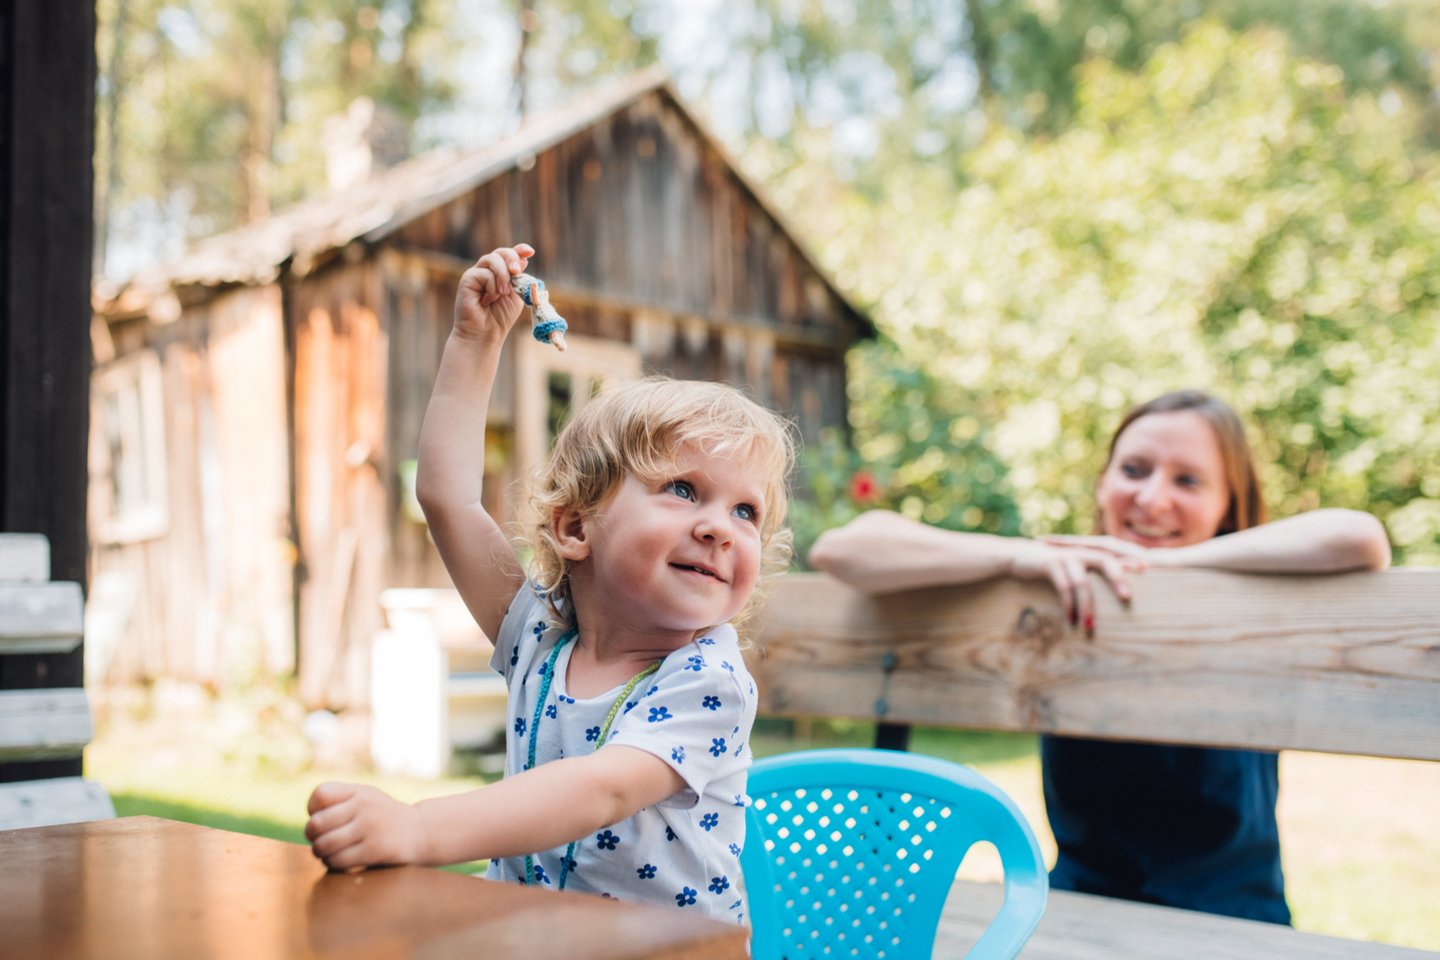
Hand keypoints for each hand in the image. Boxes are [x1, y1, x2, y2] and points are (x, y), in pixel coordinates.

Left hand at [305, 782, 426, 870]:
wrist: (421, 831)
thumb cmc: (384, 817)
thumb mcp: (367, 798)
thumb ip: (339, 803)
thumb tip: (311, 826)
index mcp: (359, 791)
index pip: (320, 795)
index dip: (313, 810)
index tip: (323, 819)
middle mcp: (364, 805)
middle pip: (316, 823)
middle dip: (313, 837)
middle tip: (321, 841)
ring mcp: (370, 826)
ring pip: (324, 845)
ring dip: (321, 854)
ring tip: (329, 853)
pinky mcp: (375, 849)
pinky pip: (339, 861)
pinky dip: (334, 864)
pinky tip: (342, 862)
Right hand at [452, 243, 533, 342]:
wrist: (485, 334)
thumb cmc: (500, 317)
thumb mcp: (516, 295)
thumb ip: (519, 278)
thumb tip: (524, 259)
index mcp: (500, 273)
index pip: (509, 255)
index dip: (519, 250)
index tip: (530, 251)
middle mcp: (487, 271)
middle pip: (500, 252)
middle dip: (512, 259)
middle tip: (516, 272)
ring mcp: (476, 274)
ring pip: (492, 259)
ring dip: (502, 275)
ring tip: (503, 293)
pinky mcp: (467, 279)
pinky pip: (484, 273)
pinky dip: (491, 286)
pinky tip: (487, 300)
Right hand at [1008, 538, 1146, 632]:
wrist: (1019, 555)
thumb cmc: (1052, 566)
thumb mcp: (1075, 567)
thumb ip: (1095, 574)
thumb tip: (1120, 592)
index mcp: (1092, 552)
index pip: (1117, 553)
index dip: (1133, 559)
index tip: (1149, 571)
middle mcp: (1082, 551)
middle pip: (1106, 561)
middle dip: (1118, 578)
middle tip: (1127, 598)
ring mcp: (1066, 557)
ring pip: (1082, 582)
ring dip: (1086, 606)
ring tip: (1090, 627)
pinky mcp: (1050, 563)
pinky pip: (1063, 586)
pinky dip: (1068, 604)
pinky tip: (1070, 619)